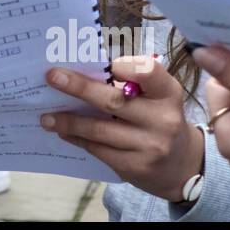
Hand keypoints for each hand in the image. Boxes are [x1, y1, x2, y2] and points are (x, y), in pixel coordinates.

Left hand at [40, 55, 204, 201]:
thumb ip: (130, 84)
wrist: (183, 166)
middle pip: (114, 100)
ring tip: (46, 116)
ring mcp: (149, 146)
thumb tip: (81, 71)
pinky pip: (98, 150)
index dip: (123, 65)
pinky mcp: (135, 167)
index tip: (99, 62)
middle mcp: (162, 119)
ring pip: (99, 129)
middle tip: (52, 77)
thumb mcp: (158, 98)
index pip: (148, 72)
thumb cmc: (160, 119)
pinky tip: (63, 132)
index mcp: (168, 93)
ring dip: (68, 121)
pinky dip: (77, 138)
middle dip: (79, 87)